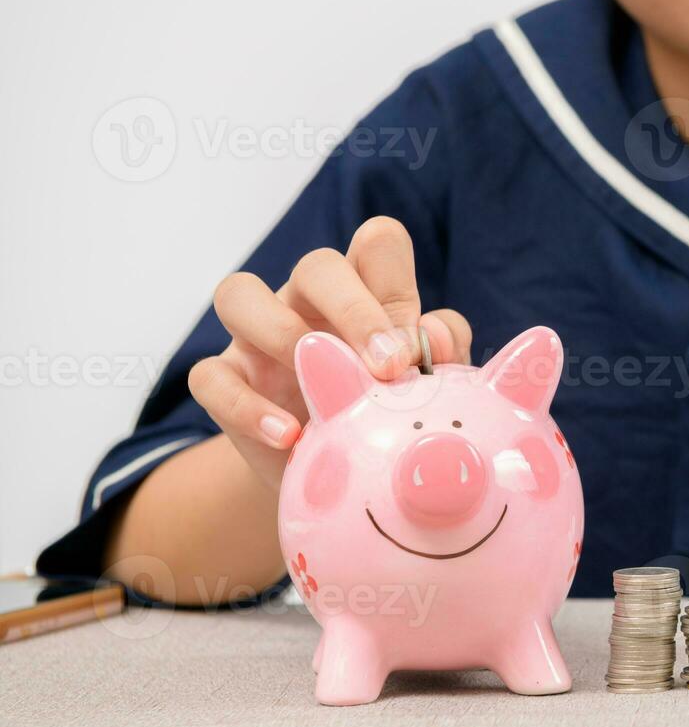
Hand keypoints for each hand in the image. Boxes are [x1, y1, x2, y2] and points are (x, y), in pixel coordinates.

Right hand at [188, 217, 472, 488]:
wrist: (335, 481)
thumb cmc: (386, 419)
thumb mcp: (424, 392)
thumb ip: (441, 357)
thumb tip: (437, 336)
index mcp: (367, 294)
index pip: (377, 244)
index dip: (393, 275)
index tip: (413, 346)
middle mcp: (308, 303)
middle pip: (317, 265)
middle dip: (353, 308)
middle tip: (388, 367)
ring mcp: (257, 338)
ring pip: (239, 294)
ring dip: (282, 335)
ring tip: (322, 392)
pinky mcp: (224, 382)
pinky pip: (210, 376)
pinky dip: (247, 407)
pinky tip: (289, 436)